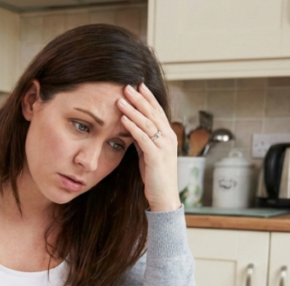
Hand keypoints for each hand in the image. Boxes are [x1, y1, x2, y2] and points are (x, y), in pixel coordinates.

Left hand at [117, 83, 181, 211]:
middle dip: (139, 99)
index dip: (148, 98)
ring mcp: (164, 147)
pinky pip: (144, 138)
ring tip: (121, 99)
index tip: (138, 85)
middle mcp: (169, 138)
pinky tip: (123, 119)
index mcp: (168, 135)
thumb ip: (143, 139)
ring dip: (133, 110)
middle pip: (153, 113)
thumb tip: (131, 125)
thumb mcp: (148, 153)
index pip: (158, 111)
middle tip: (127, 86)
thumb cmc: (155, 176)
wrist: (164, 196)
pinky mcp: (156, 157)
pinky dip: (133, 127)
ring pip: (148, 123)